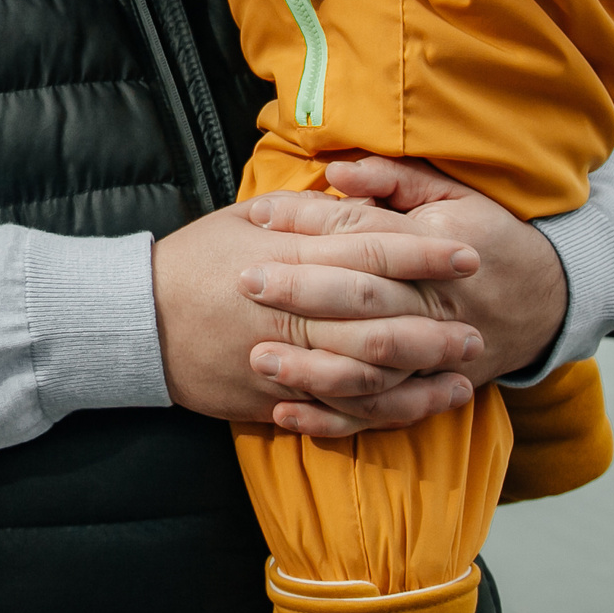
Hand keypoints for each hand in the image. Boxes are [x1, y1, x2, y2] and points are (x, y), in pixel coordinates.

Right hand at [152, 201, 481, 431]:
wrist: (137, 320)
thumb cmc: (192, 262)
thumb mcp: (241, 220)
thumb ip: (301, 214)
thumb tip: (354, 200)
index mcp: (288, 257)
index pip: (370, 250)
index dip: (424, 253)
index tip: (467, 255)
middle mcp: (293, 309)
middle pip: (380, 316)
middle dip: (435, 322)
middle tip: (476, 326)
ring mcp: (285, 359)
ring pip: (368, 371)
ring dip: (421, 372)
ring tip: (460, 370)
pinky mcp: (275, 397)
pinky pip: (339, 410)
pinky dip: (383, 412)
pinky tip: (416, 406)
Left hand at [243, 157, 566, 429]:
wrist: (546, 299)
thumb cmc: (485, 236)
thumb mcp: (451, 194)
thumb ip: (392, 180)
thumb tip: (335, 170)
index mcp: (440, 247)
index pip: (366, 235)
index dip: (311, 224)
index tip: (259, 218)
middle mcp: (436, 304)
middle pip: (364, 298)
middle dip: (302, 292)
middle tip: (247, 281)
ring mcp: (434, 353)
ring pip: (371, 367)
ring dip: (312, 366)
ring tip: (258, 357)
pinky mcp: (428, 388)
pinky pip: (378, 412)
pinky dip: (332, 418)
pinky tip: (283, 412)